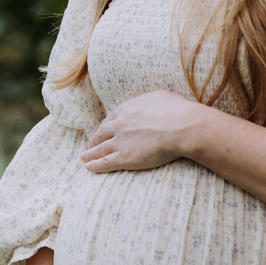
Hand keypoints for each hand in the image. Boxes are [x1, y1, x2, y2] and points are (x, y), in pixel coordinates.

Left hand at [80, 90, 202, 172]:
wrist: (182, 126)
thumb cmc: (177, 111)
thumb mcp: (160, 97)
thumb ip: (149, 101)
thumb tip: (150, 102)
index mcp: (127, 109)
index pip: (111, 119)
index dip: (105, 127)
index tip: (103, 131)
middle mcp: (120, 124)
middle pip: (102, 134)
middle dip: (94, 140)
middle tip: (90, 146)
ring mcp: (120, 141)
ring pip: (100, 149)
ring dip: (90, 155)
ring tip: (84, 159)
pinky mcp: (125, 157)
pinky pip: (105, 162)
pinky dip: (95, 165)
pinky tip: (89, 168)